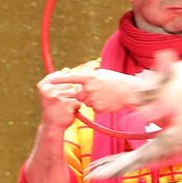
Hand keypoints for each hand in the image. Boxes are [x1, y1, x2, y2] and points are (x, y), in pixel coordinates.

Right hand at [37, 71, 81, 132]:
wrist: (52, 126)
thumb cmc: (53, 108)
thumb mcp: (51, 93)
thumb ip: (59, 81)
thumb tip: (68, 69)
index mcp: (43, 85)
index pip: (59, 76)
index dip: (64, 84)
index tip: (60, 93)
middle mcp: (48, 90)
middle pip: (69, 84)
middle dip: (69, 93)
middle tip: (61, 103)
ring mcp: (57, 97)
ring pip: (75, 92)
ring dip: (74, 100)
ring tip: (65, 107)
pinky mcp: (66, 105)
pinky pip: (78, 101)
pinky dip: (77, 106)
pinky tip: (69, 111)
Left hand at [43, 68, 158, 113]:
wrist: (131, 92)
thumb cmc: (118, 81)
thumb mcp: (103, 74)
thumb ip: (90, 77)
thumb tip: (82, 80)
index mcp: (90, 77)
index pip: (71, 78)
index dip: (60, 78)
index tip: (50, 79)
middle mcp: (90, 88)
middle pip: (79, 94)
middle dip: (84, 94)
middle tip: (97, 91)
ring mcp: (94, 99)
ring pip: (87, 102)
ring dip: (93, 100)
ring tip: (106, 96)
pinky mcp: (98, 108)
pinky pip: (94, 108)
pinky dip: (100, 106)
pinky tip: (108, 102)